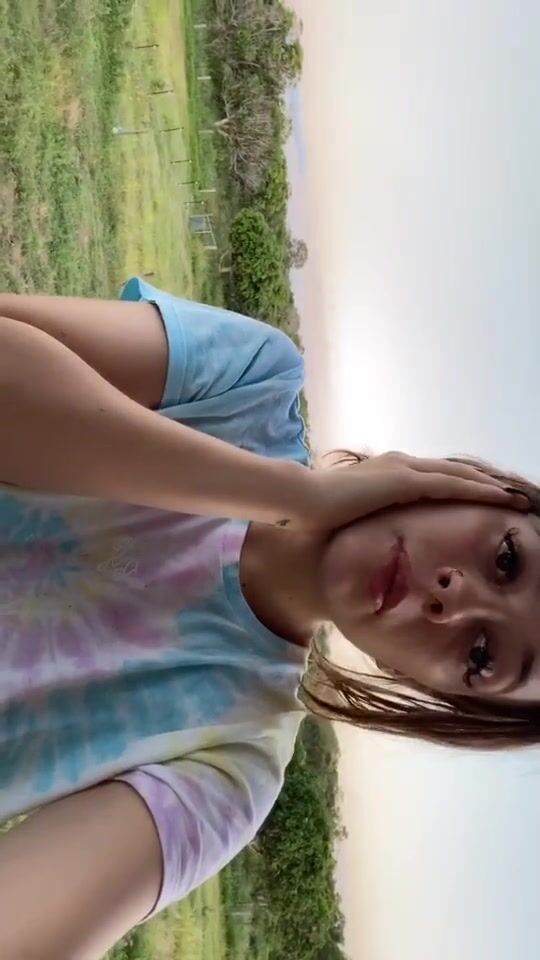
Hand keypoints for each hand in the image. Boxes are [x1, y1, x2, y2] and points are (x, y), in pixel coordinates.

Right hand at [297, 451, 529, 531]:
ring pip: (459, 476)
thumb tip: (368, 546)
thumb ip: (365, 526)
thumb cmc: (315, 517)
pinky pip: (453, 486)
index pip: (434, 479)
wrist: (300, 499)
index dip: (461, 487)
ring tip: (516, 497)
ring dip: (490, 487)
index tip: (482, 499)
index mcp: (387, 473)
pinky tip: (501, 499)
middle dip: (484, 485)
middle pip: (453, 473)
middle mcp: (400, 465)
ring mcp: (404, 470)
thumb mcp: (349, 521)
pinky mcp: (406, 481)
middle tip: (513, 496)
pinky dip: (480, 491)